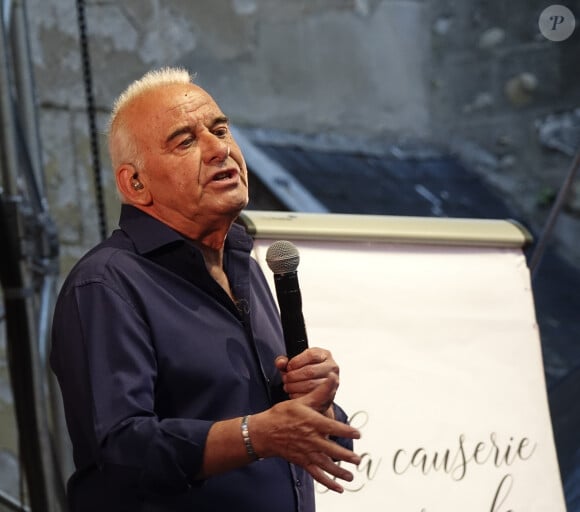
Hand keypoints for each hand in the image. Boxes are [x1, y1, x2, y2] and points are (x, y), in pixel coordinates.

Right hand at [252, 375, 360, 492]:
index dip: (346, 431)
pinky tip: (338, 488)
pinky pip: (317, 474)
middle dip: (346, 456)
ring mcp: (307, 452)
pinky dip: (327, 482)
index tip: (358, 433)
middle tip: (358, 460)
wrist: (265, 432)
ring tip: (352, 477)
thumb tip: (332, 378)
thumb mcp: (301, 401)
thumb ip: (319, 392)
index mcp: (312, 423)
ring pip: (326, 464)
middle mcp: (311, 439)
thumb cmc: (283, 414)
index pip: (333, 427)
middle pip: (332, 449)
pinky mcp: (302, 462)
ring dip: (340, 472)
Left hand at [275, 348, 338, 415]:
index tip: (288, 367)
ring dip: (295, 387)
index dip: (296, 362)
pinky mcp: (329, 395)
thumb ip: (285, 361)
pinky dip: (299, 396)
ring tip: (288, 386)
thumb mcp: (297, 363)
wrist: (319, 389)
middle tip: (285, 379)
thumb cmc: (307, 372)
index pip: (310, 355)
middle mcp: (332, 366)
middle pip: (310, 371)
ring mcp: (333, 381)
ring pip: (310, 385)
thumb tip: (281, 362)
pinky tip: (294, 393)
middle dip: (293, 376)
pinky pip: (311, 397)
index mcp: (324, 354)